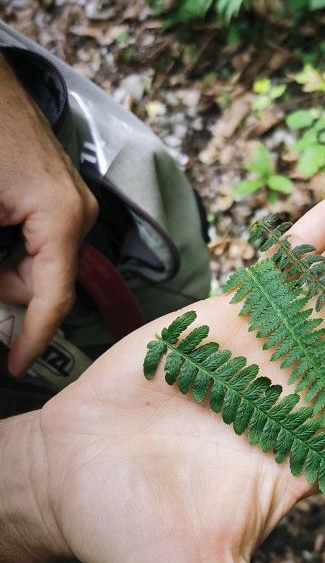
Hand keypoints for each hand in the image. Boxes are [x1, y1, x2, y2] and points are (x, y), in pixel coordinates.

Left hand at [0, 53, 97, 375]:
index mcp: (63, 218)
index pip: (54, 296)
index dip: (33, 337)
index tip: (15, 366)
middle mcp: (79, 214)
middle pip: (43, 282)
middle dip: (4, 289)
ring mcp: (73, 203)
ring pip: (38, 263)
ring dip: (3, 265)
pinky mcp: (60, 196)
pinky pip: (37, 241)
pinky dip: (9, 246)